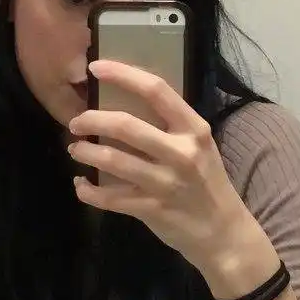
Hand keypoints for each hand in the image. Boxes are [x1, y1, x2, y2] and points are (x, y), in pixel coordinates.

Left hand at [67, 60, 257, 275]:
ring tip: (75, 149)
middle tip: (76, 122)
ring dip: (86, 152)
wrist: (223, 232)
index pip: (156, 90)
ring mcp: (166, 183)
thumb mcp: (200, 146)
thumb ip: (170, 127)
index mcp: (194, 129)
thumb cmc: (207, 182)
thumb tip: (125, 104)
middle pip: (126, 125)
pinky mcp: (152, 210)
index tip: (96, 67)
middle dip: (92, 120)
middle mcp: (181, 152)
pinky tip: (81, 185)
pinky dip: (89, 191)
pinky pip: (110, 198)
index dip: (123, 74)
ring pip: (113, 160)